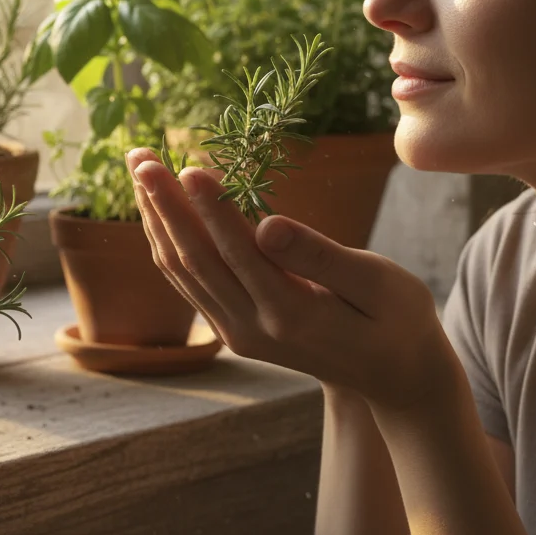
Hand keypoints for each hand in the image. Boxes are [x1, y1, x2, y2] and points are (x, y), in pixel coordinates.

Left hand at [126, 148, 453, 411]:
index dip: (210, 208)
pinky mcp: (230, 329)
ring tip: (139, 168)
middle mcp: (252, 328)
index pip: (237, 253)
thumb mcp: (377, 283)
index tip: (185, 166)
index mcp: (292, 314)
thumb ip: (320, 255)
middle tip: (140, 157)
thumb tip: (267, 226)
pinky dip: (166, 241)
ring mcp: (236, 332)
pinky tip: (155, 208)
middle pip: (195, 260)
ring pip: (182, 270)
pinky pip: (187, 281)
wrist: (392, 378)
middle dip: (164, 205)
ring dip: (156, 218)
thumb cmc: (397, 319)